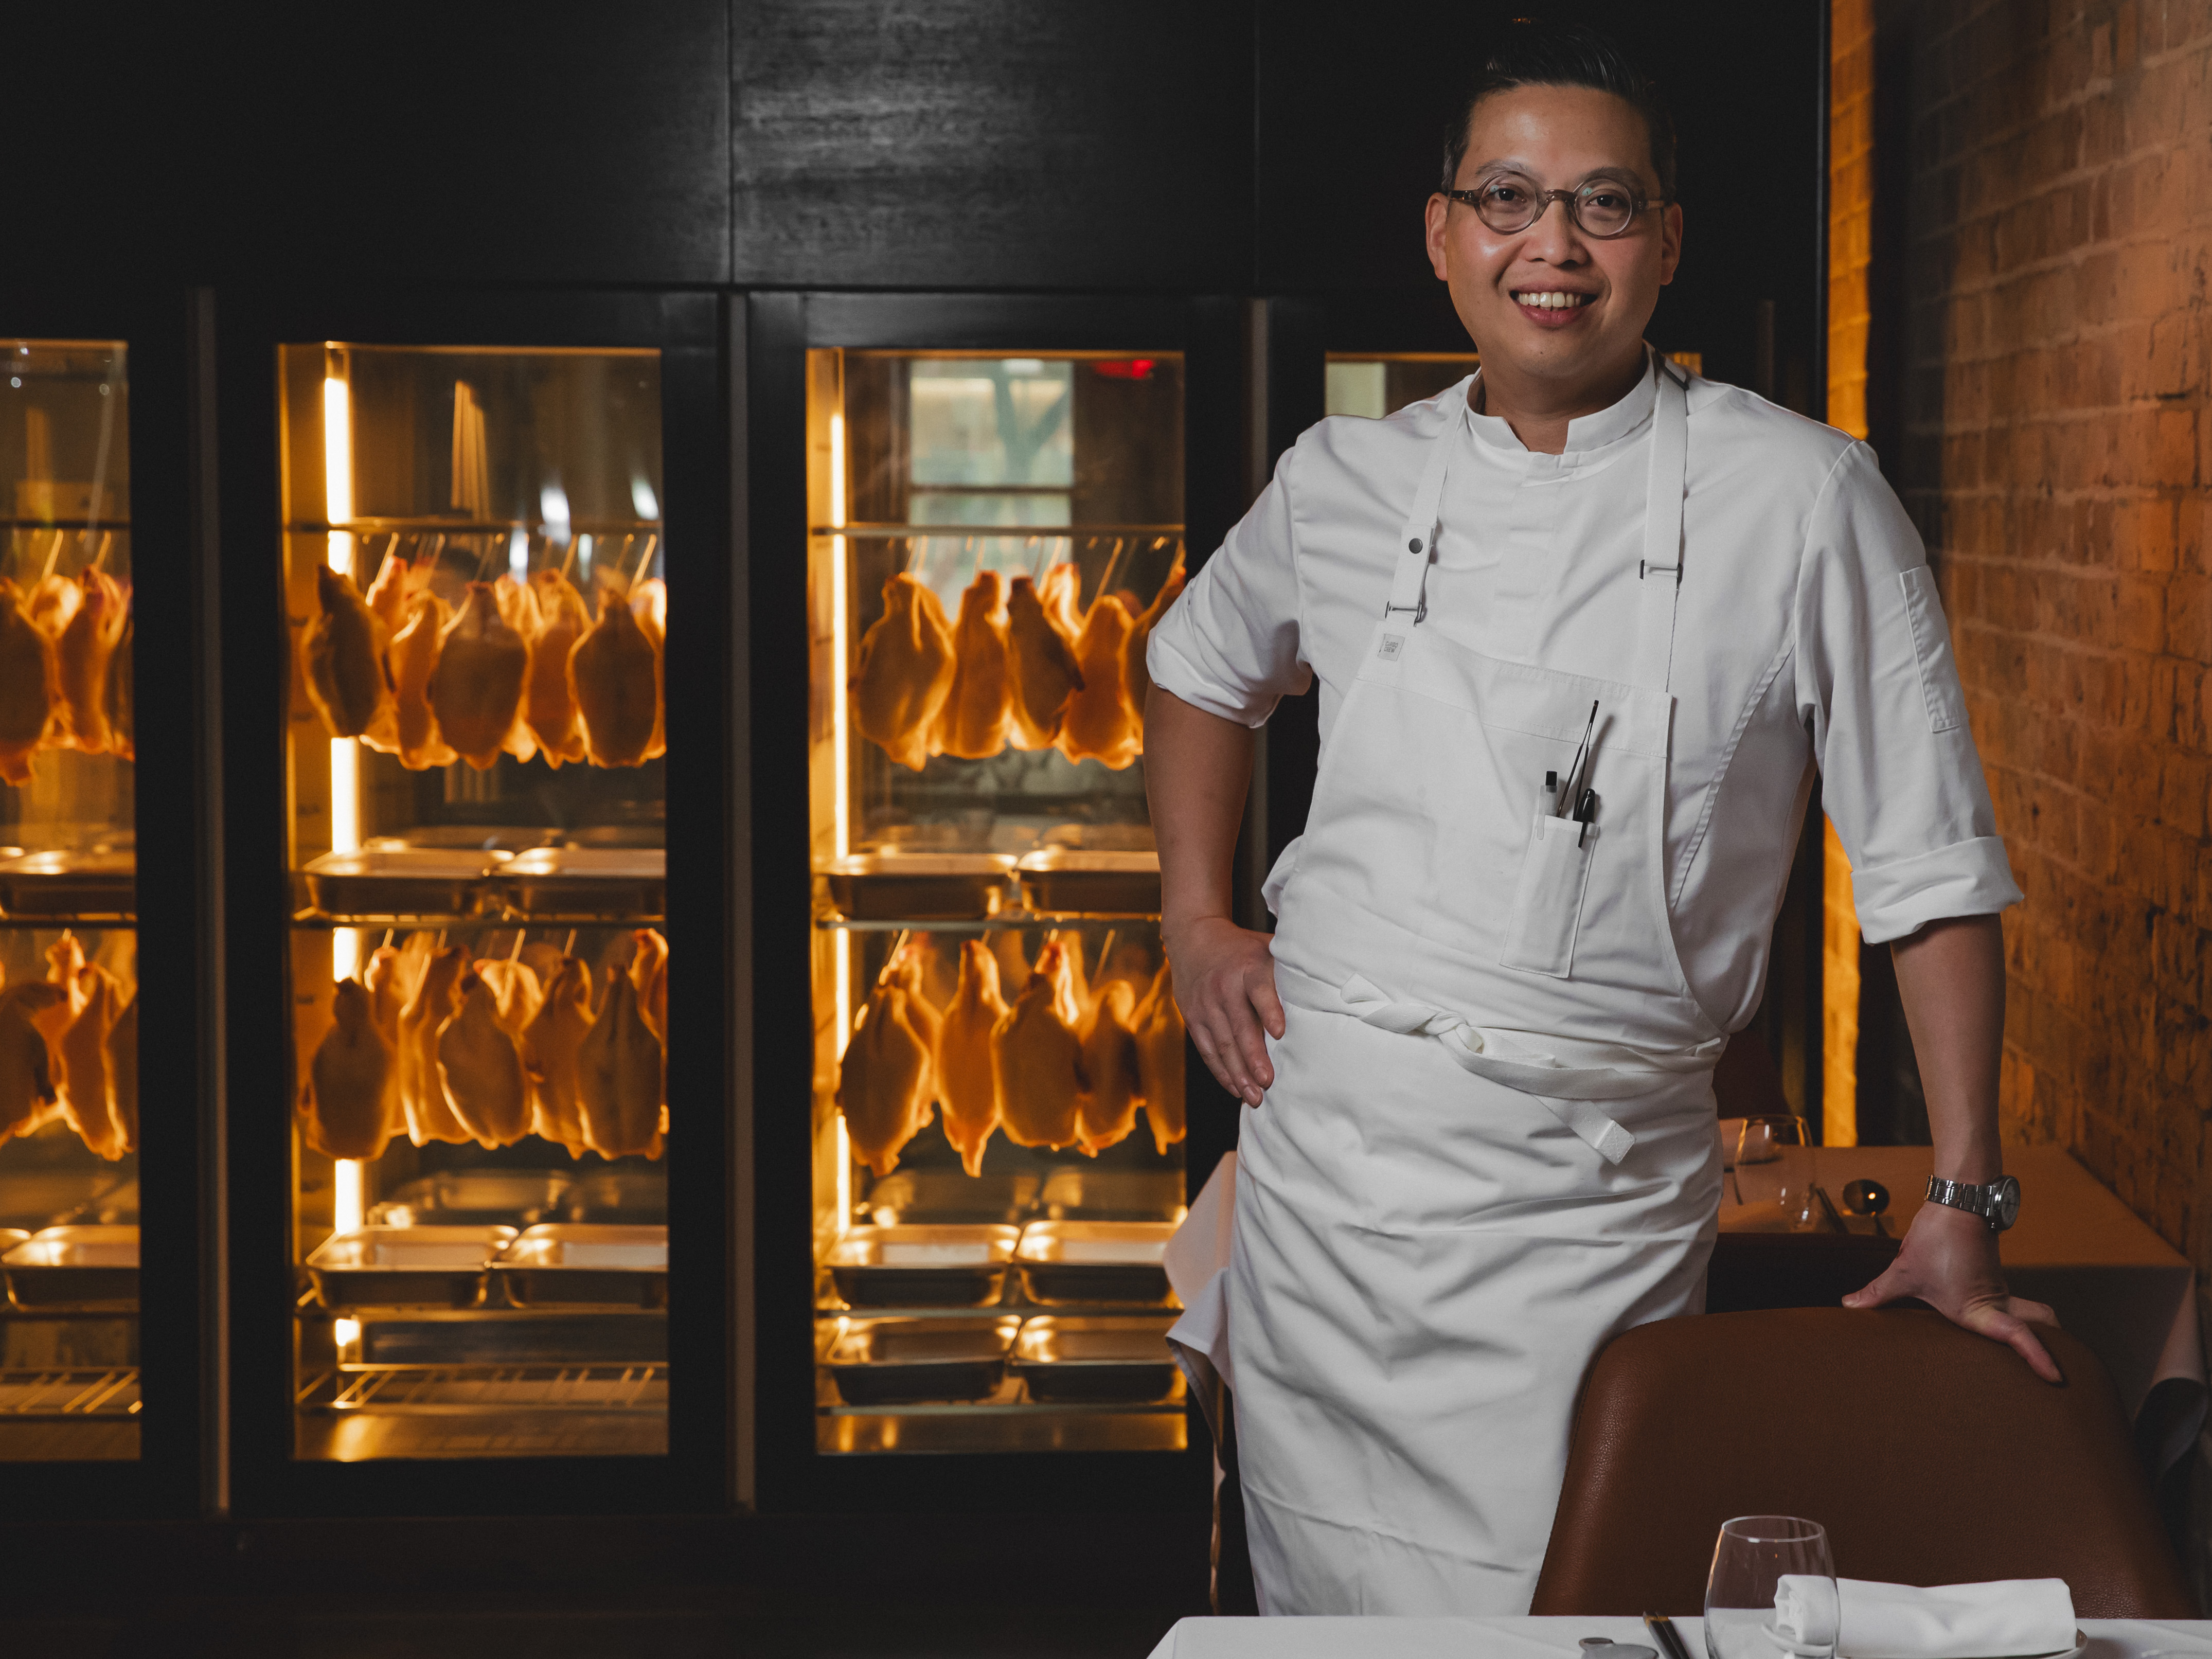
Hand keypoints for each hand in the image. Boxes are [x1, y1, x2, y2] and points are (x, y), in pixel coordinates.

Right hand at [1164, 915, 1285, 1107]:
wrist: (1194, 939)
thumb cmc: (1243, 950)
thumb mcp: (1268, 949)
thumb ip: (1290, 969)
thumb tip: (1334, 985)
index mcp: (1247, 967)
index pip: (1259, 989)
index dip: (1269, 1010)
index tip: (1280, 1033)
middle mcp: (1224, 986)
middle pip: (1239, 1025)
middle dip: (1253, 1057)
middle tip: (1267, 1082)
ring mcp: (1205, 1004)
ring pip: (1222, 1044)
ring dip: (1238, 1073)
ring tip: (1254, 1097)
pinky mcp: (1192, 1017)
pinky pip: (1206, 1049)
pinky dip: (1221, 1071)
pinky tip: (1235, 1088)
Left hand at [1843, 1200, 2061, 1382]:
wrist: (1957, 1202)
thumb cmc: (1934, 1238)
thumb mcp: (1903, 1272)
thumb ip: (1878, 1294)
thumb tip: (1848, 1306)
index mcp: (1978, 1308)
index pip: (2018, 1335)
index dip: (2038, 1357)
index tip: (2056, 1377)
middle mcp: (1996, 1301)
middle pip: (2042, 1324)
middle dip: (2052, 1344)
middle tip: (2057, 1370)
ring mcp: (1999, 1288)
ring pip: (2029, 1312)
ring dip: (2035, 1330)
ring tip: (2036, 1359)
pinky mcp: (1994, 1277)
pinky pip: (2012, 1302)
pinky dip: (2017, 1315)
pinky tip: (2000, 1327)